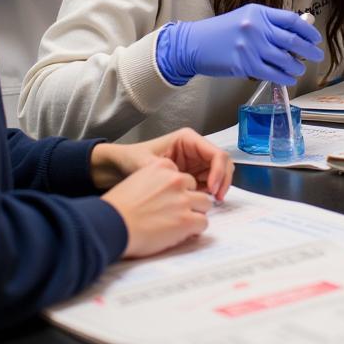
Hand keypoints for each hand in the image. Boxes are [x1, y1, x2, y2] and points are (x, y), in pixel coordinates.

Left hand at [90, 128, 233, 200]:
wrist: (119, 167)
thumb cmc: (131, 159)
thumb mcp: (146, 163)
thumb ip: (162, 172)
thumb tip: (179, 182)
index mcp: (188, 139)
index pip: (216, 153)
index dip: (219, 171)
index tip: (212, 189)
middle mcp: (195, 149)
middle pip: (223, 163)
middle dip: (223, 180)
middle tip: (216, 199)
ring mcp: (196, 163)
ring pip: (220, 174)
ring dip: (219, 187)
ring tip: (209, 203)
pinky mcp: (193, 176)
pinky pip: (210, 184)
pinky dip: (211, 193)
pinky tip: (202, 203)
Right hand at [101, 159, 212, 258]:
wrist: (112, 224)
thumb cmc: (118, 208)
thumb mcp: (136, 181)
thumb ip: (155, 183)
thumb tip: (165, 196)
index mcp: (162, 167)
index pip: (182, 175)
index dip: (178, 190)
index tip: (170, 200)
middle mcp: (176, 180)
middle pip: (196, 188)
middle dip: (190, 201)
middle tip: (177, 214)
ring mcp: (183, 199)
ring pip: (205, 203)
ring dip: (195, 214)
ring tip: (181, 224)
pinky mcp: (187, 219)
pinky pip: (203, 222)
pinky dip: (195, 229)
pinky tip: (183, 233)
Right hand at [159, 5, 322, 84]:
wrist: (194, 44)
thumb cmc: (220, 32)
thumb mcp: (245, 19)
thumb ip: (267, 24)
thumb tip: (294, 35)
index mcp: (258, 12)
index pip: (291, 20)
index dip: (308, 30)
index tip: (316, 38)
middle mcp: (256, 28)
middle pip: (292, 40)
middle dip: (309, 50)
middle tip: (318, 56)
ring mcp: (250, 47)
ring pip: (284, 59)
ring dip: (297, 66)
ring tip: (300, 69)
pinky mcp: (244, 65)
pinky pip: (272, 73)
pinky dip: (284, 77)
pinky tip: (289, 79)